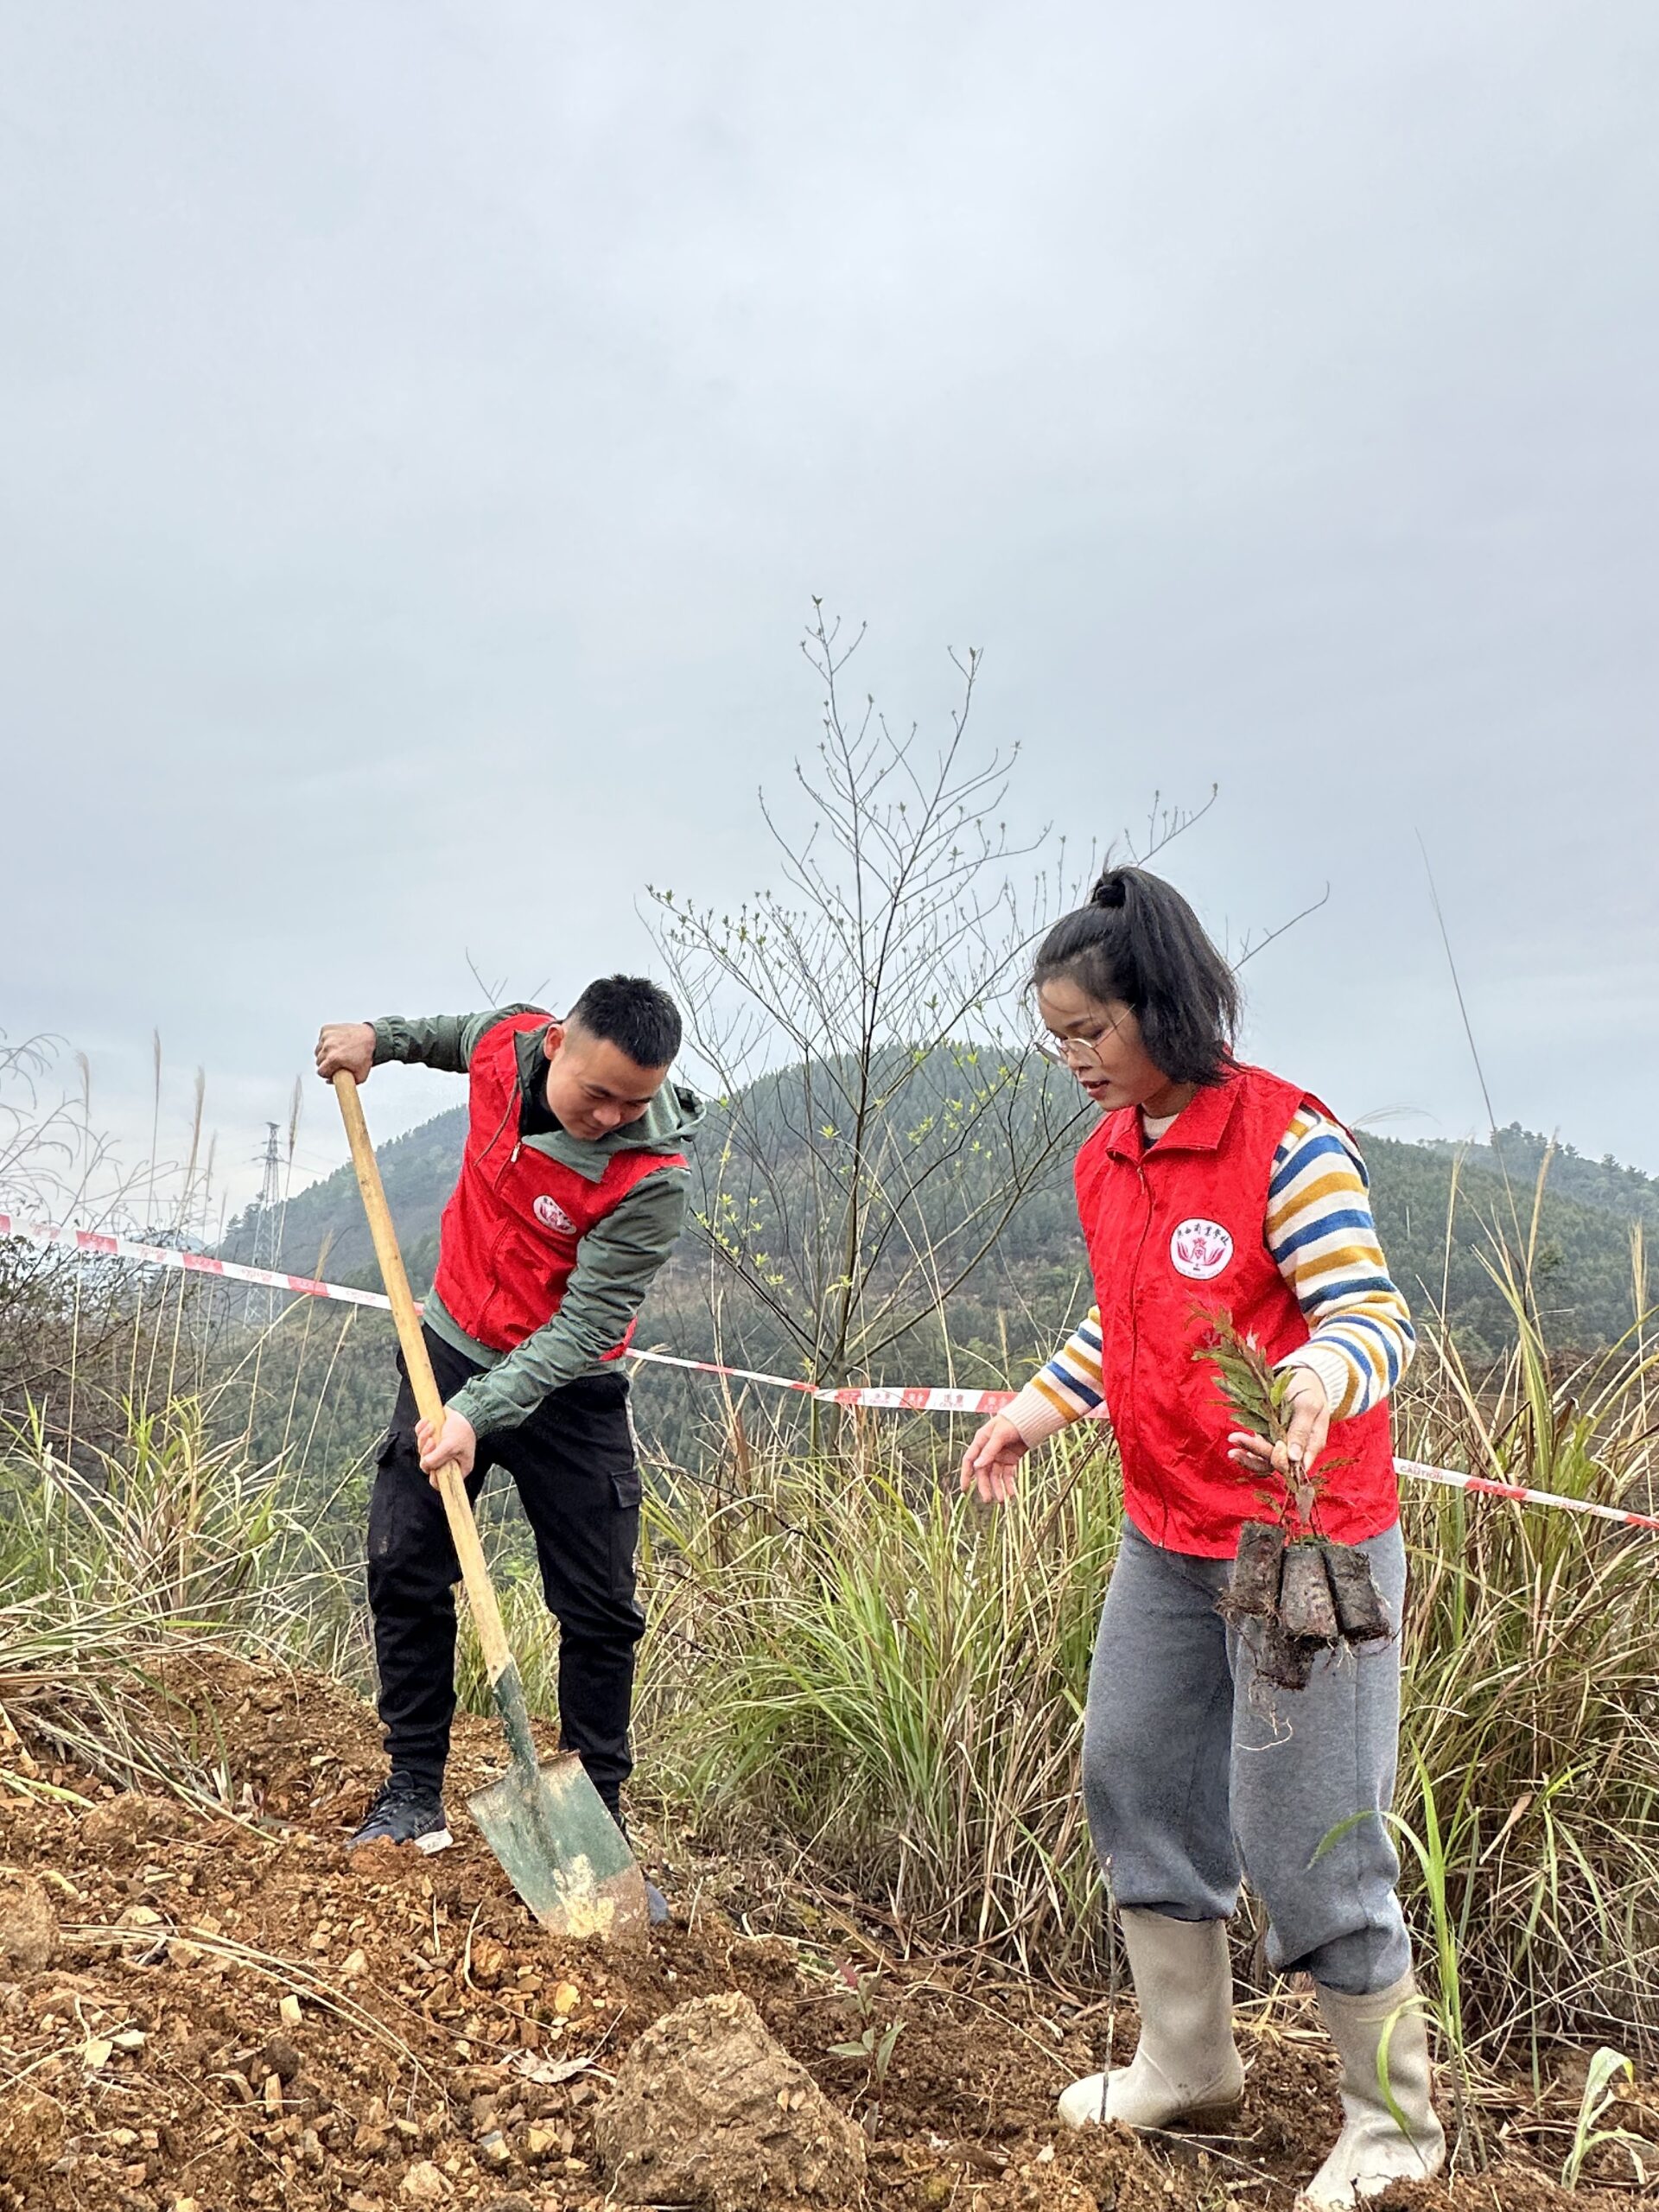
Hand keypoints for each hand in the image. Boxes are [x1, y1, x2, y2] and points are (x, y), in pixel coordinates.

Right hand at [315, 1022, 375, 1082]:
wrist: (371, 1037)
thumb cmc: (366, 1054)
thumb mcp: (360, 1075)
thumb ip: (345, 1083)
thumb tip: (329, 1081)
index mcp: (333, 1058)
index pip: (321, 1071)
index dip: (327, 1073)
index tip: (332, 1071)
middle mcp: (328, 1046)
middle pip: (319, 1061)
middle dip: (327, 1063)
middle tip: (338, 1062)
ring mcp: (327, 1036)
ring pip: (319, 1050)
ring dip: (326, 1052)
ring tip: (338, 1052)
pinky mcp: (326, 1029)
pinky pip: (321, 1040)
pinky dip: (327, 1042)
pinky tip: (338, 1043)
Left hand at [416, 1409, 476, 1484]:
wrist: (464, 1409)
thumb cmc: (462, 1429)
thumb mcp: (451, 1446)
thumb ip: (437, 1458)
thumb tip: (424, 1465)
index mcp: (457, 1467)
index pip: (441, 1482)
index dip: (434, 1477)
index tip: (431, 1466)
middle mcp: (447, 1460)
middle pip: (428, 1465)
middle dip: (427, 1451)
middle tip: (432, 1441)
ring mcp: (438, 1449)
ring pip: (422, 1450)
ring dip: (424, 1437)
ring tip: (431, 1427)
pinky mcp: (432, 1437)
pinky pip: (419, 1436)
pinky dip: (421, 1429)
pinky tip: (427, 1422)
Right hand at [960, 1413, 1029, 1505]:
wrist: (1031, 1419)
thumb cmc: (1012, 1422)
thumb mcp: (999, 1435)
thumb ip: (989, 1450)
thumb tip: (977, 1466)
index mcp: (981, 1441)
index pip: (969, 1460)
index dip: (966, 1475)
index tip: (964, 1489)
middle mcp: (988, 1451)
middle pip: (983, 1472)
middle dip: (985, 1486)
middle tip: (988, 1499)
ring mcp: (1000, 1456)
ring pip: (996, 1476)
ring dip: (998, 1488)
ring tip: (1002, 1500)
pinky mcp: (1011, 1460)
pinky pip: (1008, 1475)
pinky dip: (1009, 1485)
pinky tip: (1012, 1494)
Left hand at [1228, 1366, 1329, 1482]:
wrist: (1300, 1379)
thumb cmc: (1308, 1393)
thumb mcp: (1308, 1407)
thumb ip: (1301, 1431)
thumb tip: (1294, 1458)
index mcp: (1311, 1446)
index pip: (1294, 1464)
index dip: (1279, 1461)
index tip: (1266, 1448)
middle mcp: (1295, 1450)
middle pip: (1276, 1462)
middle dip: (1256, 1451)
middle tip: (1235, 1437)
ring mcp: (1280, 1444)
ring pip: (1264, 1460)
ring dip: (1247, 1456)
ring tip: (1232, 1444)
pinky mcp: (1267, 1438)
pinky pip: (1257, 1450)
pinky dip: (1247, 1448)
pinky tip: (1236, 1441)